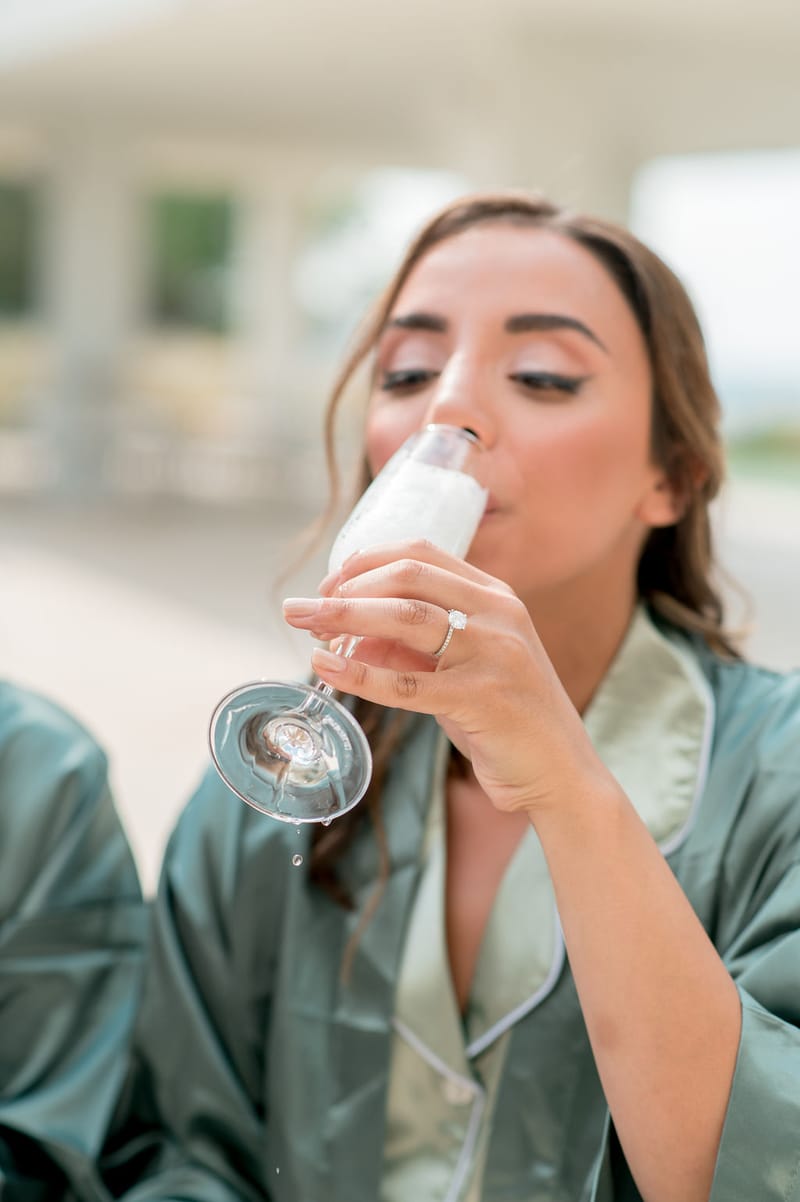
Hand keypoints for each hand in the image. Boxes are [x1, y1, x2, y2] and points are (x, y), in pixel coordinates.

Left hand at [282, 540, 608, 817]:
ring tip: (302, 623)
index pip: (421, 554)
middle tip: (304, 608)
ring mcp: (494, 653)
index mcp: (494, 596)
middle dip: (345, 586)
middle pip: (408, 575)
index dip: (366, 561)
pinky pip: (408, 683)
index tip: (329, 583)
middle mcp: (498, 613)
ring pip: (406, 616)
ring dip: (344, 616)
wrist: (560, 772)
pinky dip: (360, 673)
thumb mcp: (459, 668)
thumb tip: (346, 635)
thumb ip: (411, 647)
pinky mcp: (484, 698)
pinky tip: (327, 669)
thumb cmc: (503, 718)